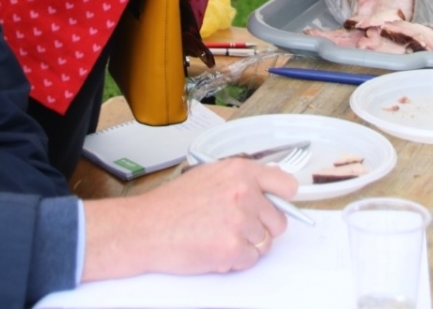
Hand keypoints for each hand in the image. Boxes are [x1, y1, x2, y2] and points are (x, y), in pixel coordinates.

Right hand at [81, 159, 296, 279]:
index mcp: (240, 171)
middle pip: (278, 221)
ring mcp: (240, 221)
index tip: (282, 204)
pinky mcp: (232, 248)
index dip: (284, 198)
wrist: (147, 227)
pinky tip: (214, 249)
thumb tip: (265, 191)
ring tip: (218, 236)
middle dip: (261, 228)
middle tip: (236, 228)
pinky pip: (250, 261)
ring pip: (264, 243)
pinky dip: (235, 261)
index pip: (285, 184)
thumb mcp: (209, 176)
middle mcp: (244, 193)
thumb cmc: (172, 204)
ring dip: (246, 245)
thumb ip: (240, 181)